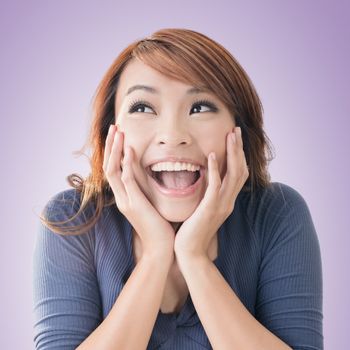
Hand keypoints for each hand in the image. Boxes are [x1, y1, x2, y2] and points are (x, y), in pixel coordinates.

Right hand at [103, 124, 174, 259]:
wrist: (161, 248)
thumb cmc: (159, 227)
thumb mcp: (150, 205)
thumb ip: (146, 191)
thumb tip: (150, 177)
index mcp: (125, 197)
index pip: (114, 170)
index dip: (114, 152)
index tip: (118, 136)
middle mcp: (121, 197)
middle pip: (109, 166)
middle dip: (110, 146)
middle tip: (113, 127)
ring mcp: (125, 201)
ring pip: (113, 171)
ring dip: (115, 150)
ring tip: (117, 132)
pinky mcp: (134, 205)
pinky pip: (127, 181)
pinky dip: (126, 164)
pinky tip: (129, 150)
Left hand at [174, 127, 248, 259]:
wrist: (190, 252)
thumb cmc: (193, 230)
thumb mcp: (203, 209)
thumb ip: (208, 195)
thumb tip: (204, 179)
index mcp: (227, 201)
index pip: (238, 174)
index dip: (238, 155)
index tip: (234, 138)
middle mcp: (228, 201)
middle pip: (240, 170)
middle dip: (239, 149)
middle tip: (236, 130)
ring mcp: (221, 205)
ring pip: (233, 175)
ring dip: (232, 154)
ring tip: (230, 136)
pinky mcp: (210, 209)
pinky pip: (215, 187)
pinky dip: (214, 170)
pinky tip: (211, 155)